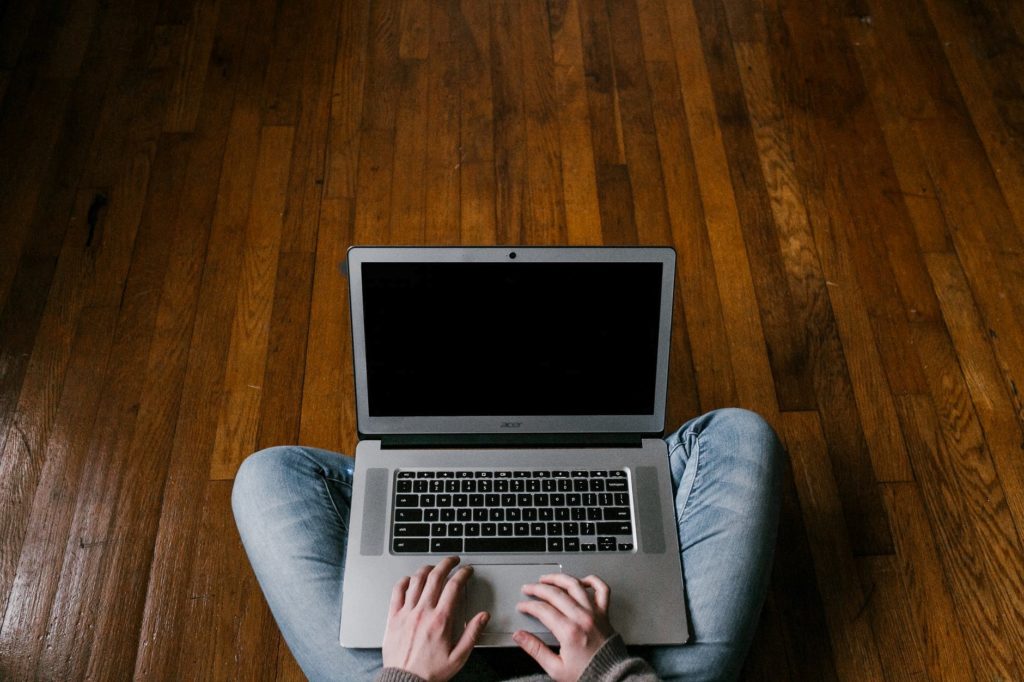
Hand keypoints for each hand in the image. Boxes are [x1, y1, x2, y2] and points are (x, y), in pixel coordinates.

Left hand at [382, 556, 488, 681]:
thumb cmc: (430, 672)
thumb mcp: (459, 657)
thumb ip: (472, 634)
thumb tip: (483, 616)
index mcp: (441, 620)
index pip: (453, 586)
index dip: (462, 574)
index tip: (467, 570)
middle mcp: (423, 612)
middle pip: (435, 577)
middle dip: (446, 563)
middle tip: (453, 560)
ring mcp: (406, 613)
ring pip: (416, 580)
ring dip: (427, 569)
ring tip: (434, 567)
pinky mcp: (393, 617)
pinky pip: (397, 592)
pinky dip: (404, 581)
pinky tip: (409, 580)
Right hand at [513, 574, 615, 681]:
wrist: (612, 678)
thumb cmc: (587, 674)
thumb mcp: (555, 668)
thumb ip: (535, 649)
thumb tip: (520, 636)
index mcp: (569, 632)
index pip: (543, 610)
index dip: (529, 606)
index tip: (522, 606)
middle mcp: (582, 618)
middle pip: (556, 593)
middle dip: (538, 588)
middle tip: (528, 589)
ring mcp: (595, 613)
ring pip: (575, 585)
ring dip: (559, 578)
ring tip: (547, 578)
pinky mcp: (605, 613)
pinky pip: (602, 589)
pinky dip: (592, 581)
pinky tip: (581, 580)